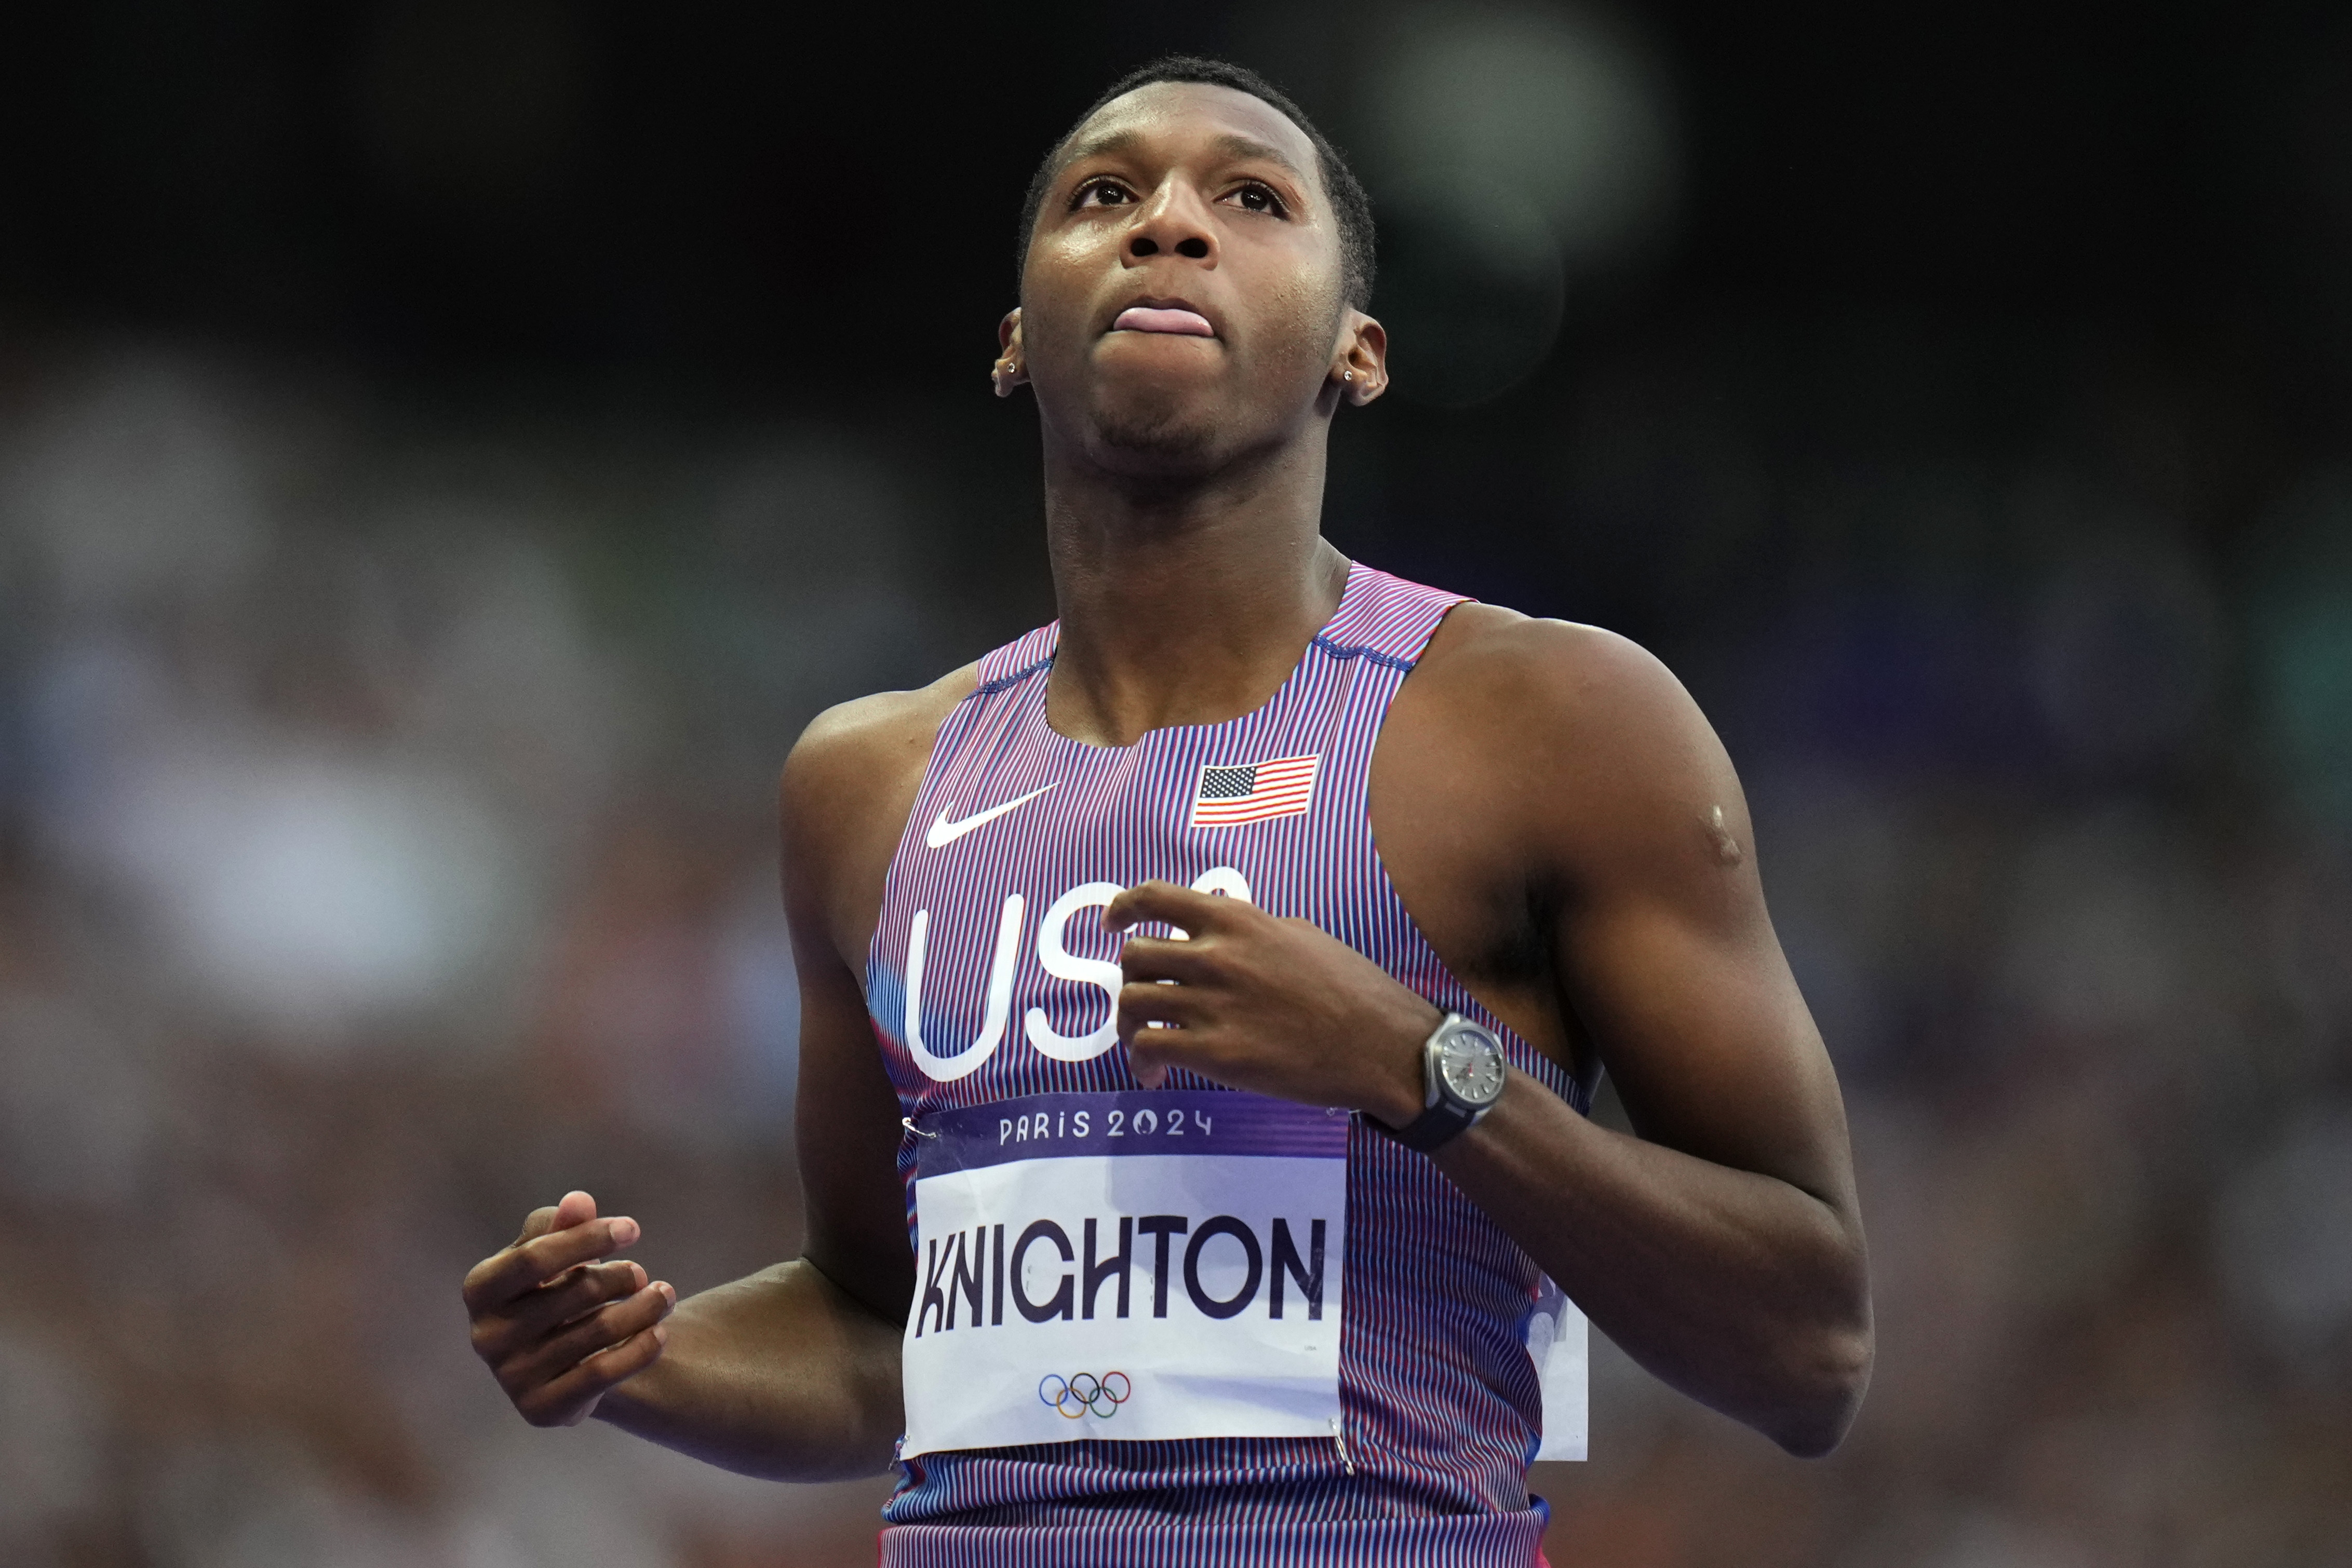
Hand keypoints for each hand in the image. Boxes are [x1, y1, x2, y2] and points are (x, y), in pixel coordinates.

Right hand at [463, 1190, 676, 1426]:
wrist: (564, 1361)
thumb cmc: (557, 1290)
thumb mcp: (556, 1253)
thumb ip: (564, 1224)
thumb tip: (579, 1202)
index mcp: (481, 1289)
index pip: (534, 1257)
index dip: (588, 1238)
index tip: (632, 1229)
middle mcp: (486, 1336)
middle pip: (575, 1291)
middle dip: (621, 1276)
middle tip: (642, 1274)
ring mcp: (511, 1377)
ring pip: (597, 1331)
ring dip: (643, 1308)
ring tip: (664, 1296)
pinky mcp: (540, 1409)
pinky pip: (602, 1374)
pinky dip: (639, 1349)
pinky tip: (659, 1332)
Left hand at [1105, 881, 1438, 1123]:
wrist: (1381, 1046)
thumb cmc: (1351, 989)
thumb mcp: (1300, 936)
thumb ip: (1250, 931)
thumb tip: (1219, 932)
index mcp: (1237, 920)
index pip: (1155, 897)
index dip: (1124, 908)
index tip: (1114, 923)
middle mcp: (1217, 957)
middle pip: (1134, 956)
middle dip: (1132, 978)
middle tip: (1145, 1000)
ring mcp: (1213, 1005)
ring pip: (1132, 1003)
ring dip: (1129, 1024)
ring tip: (1143, 1044)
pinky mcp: (1215, 1054)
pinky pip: (1149, 1047)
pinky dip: (1140, 1061)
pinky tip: (1154, 1075)